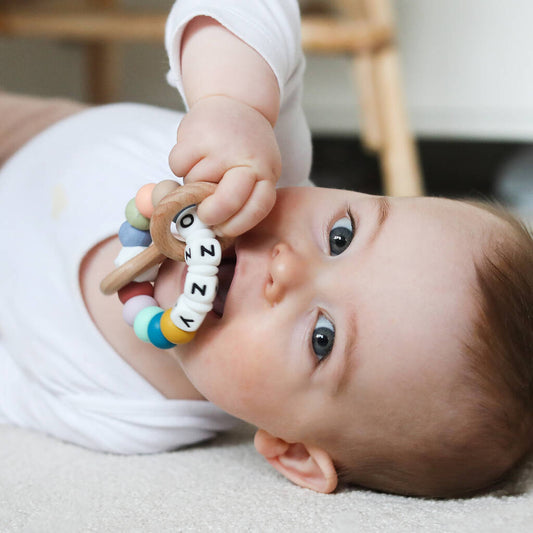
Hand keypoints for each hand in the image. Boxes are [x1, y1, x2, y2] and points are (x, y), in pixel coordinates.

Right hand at [169, 95, 281, 236]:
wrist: (235, 102)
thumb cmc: (244, 148)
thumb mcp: (255, 171)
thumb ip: (240, 198)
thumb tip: (208, 231)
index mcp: (266, 173)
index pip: (257, 208)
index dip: (237, 225)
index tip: (223, 230)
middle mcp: (248, 160)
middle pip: (227, 203)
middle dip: (211, 215)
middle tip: (203, 215)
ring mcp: (221, 147)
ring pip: (194, 184)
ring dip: (192, 182)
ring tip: (205, 165)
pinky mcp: (196, 135)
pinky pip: (177, 166)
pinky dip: (180, 164)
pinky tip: (193, 152)